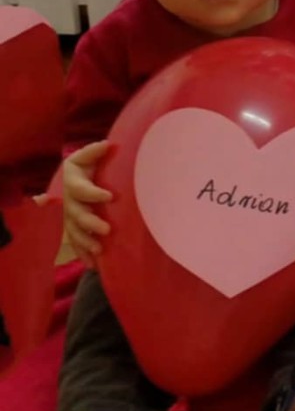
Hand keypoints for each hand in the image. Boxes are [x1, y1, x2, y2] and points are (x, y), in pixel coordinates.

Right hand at [61, 141, 113, 267]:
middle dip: (90, 223)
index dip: (94, 193)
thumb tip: (108, 145)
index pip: (81, 189)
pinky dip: (83, 254)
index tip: (111, 196)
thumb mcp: (88, 156)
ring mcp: (70, 216)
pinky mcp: (74, 228)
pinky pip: (76, 243)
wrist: (76, 177)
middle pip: (76, 214)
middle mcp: (69, 201)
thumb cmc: (87, 165)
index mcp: (73, 183)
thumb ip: (95, 152)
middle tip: (107, 229)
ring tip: (99, 249)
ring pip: (74, 232)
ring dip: (86, 242)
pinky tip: (93, 265)